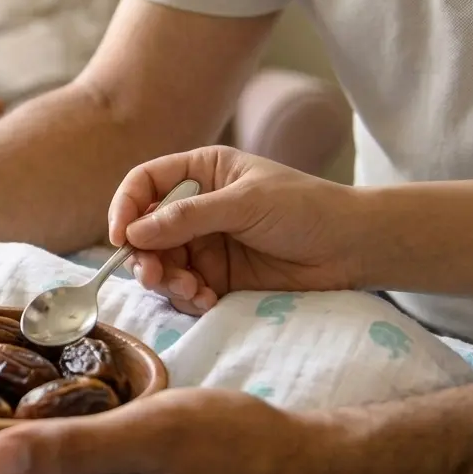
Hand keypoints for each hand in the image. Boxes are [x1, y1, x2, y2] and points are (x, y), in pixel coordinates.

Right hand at [107, 146, 362, 314]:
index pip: (144, 184)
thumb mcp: (244, 204)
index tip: (120, 238)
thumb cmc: (305, 209)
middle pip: (145, 231)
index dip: (125, 208)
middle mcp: (195, 207)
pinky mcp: (216, 277)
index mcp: (201, 172)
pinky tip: (208, 301)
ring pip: (160, 264)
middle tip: (156, 276)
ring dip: (167, 281)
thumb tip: (133, 233)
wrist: (353, 248)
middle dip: (145, 256)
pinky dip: (187, 298)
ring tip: (193, 291)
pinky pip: (184, 290)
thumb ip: (188, 217)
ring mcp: (204, 244)